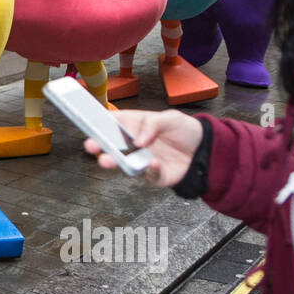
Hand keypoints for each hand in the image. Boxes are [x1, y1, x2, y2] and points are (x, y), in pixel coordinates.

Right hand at [83, 109, 203, 187]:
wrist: (205, 151)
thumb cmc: (184, 130)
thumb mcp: (170, 118)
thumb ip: (153, 125)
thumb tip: (138, 140)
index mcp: (133, 126)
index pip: (112, 123)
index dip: (98, 122)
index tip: (88, 122)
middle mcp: (133, 144)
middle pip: (111, 145)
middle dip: (98, 146)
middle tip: (90, 146)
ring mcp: (141, 160)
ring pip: (122, 163)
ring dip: (113, 162)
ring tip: (107, 160)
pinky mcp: (153, 175)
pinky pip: (147, 174)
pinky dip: (148, 170)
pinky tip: (152, 163)